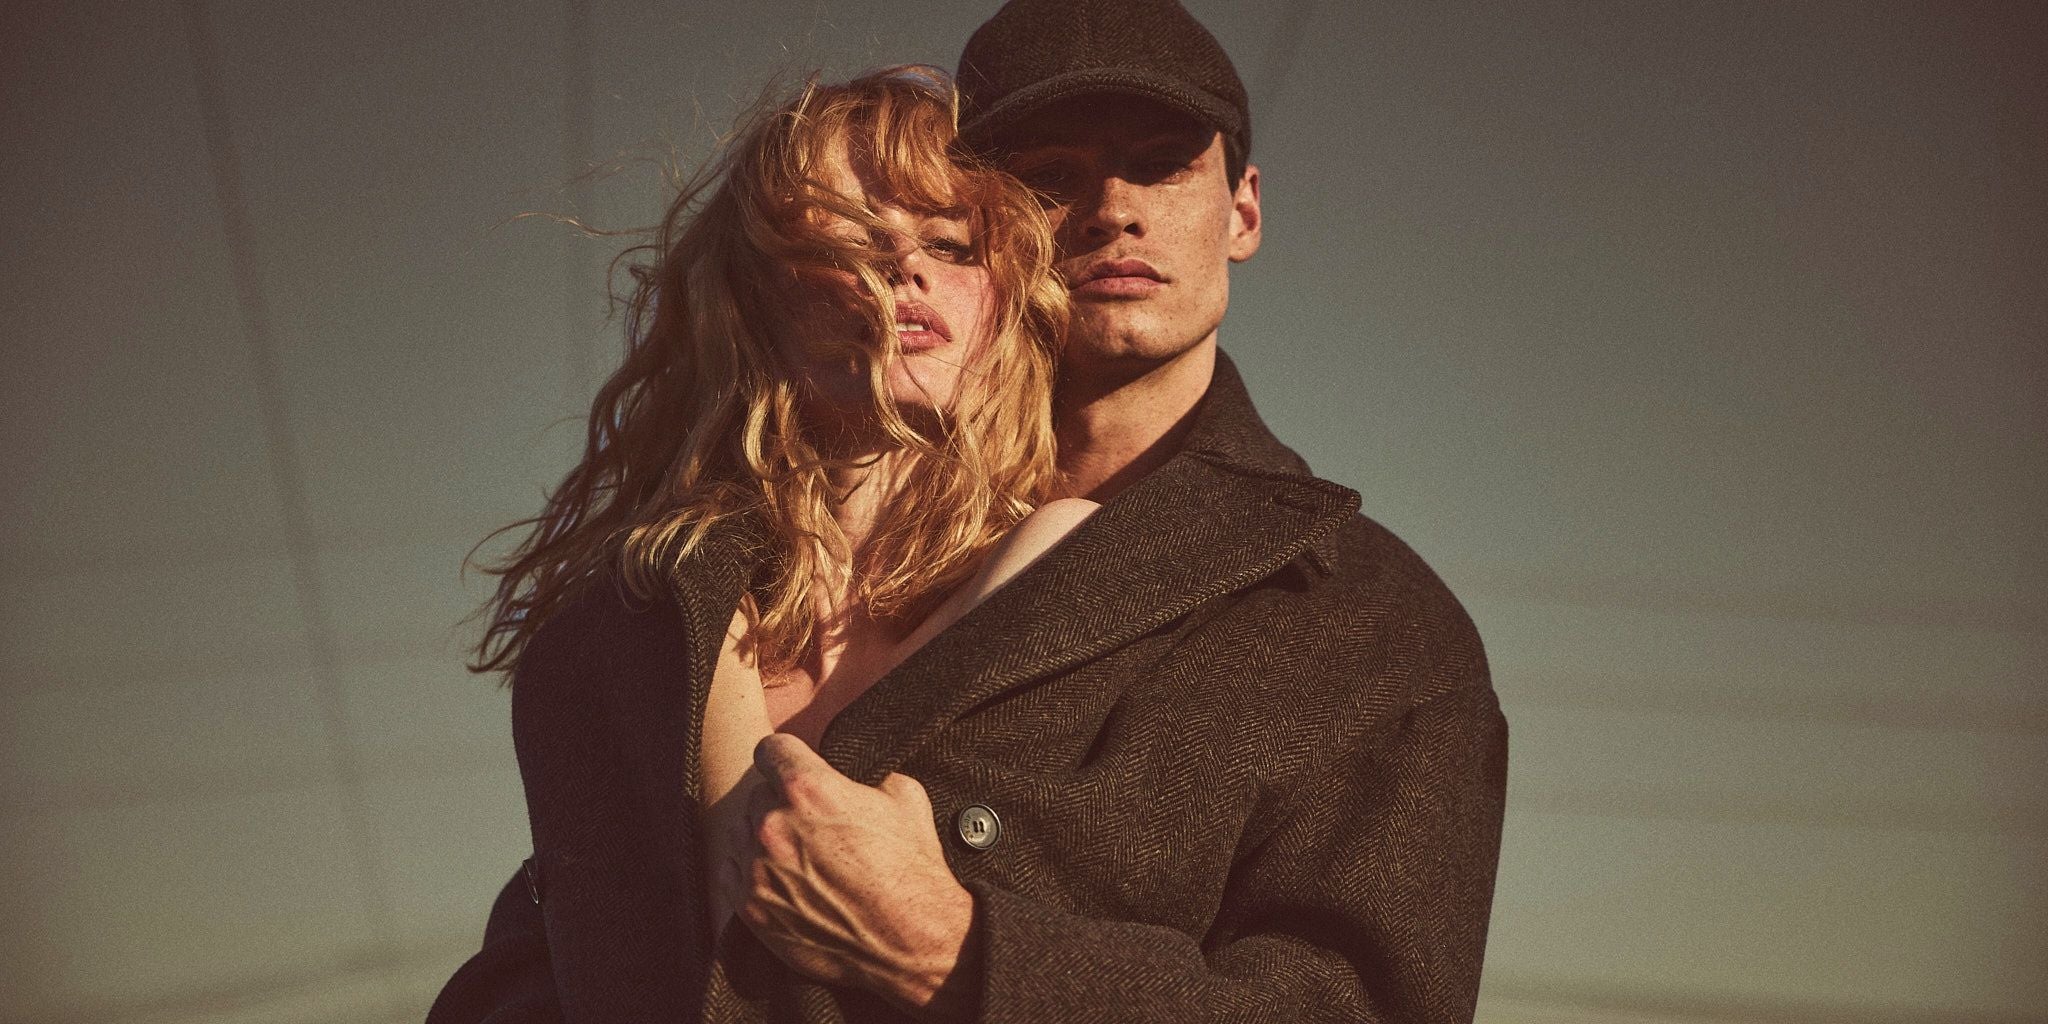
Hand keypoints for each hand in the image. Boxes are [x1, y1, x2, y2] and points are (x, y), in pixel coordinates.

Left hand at [737, 733, 980, 1018]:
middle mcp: (774, 825)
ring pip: (741, 832)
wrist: (911, 941)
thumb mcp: (905, 798)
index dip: (786, 757)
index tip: (790, 767)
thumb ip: (867, 778)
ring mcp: (757, 869)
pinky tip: (784, 880)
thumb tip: (856, 782)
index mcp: (809, 789)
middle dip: (781, 803)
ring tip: (800, 857)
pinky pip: (731, 872)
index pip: (770, 749)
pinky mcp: (750, 908)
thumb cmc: (911, 871)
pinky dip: (751, 871)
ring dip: (763, 838)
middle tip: (811, 824)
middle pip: (757, 794)